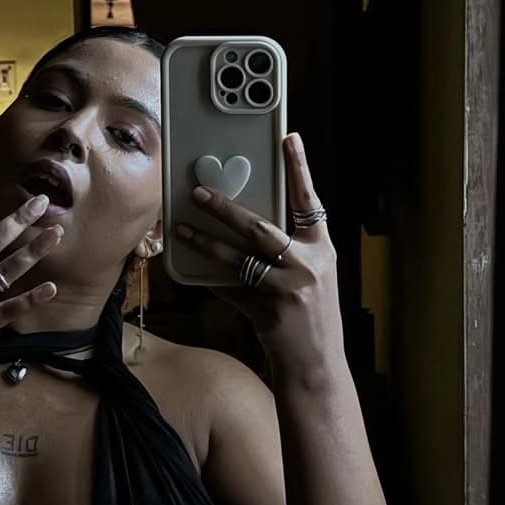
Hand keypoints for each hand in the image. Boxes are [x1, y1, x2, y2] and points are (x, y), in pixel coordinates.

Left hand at [173, 134, 344, 374]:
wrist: (316, 366)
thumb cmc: (312, 320)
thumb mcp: (312, 279)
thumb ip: (289, 253)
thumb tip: (248, 226)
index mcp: (322, 252)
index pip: (310, 202)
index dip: (300, 169)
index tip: (290, 138)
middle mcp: (308, 266)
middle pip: (261, 227)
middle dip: (226, 208)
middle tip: (199, 192)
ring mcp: (288, 290)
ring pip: (239, 257)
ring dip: (207, 242)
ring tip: (182, 229)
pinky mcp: (268, 312)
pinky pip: (230, 289)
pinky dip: (210, 278)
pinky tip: (191, 269)